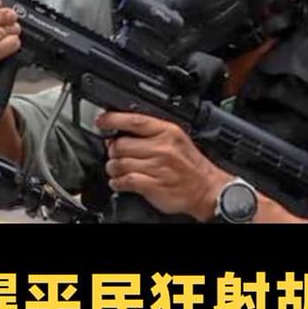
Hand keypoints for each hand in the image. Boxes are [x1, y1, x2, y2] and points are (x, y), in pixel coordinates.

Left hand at [97, 111, 226, 219]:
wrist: (206, 189)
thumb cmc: (190, 164)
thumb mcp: (176, 138)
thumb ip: (152, 132)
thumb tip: (121, 131)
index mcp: (167, 131)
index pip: (134, 121)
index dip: (113, 119)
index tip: (101, 121)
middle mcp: (161, 148)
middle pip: (121, 144)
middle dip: (112, 150)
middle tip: (113, 153)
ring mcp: (156, 167)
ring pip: (120, 163)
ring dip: (112, 167)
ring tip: (115, 169)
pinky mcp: (152, 186)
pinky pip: (125, 181)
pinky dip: (117, 182)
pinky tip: (118, 182)